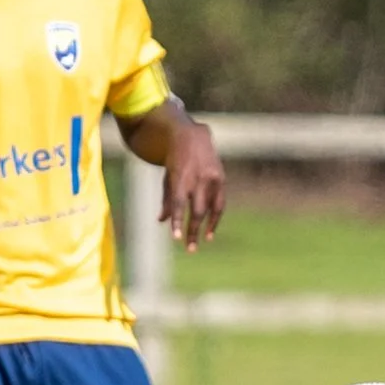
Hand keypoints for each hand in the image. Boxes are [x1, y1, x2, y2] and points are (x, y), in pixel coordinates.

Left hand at [160, 118, 225, 252]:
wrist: (193, 136)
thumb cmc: (175, 160)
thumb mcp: (167, 177)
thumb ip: (166, 199)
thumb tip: (162, 221)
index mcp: (181, 176)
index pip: (179, 203)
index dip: (178, 221)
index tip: (176, 237)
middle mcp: (198, 178)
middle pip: (196, 210)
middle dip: (193, 230)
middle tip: (189, 248)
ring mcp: (212, 178)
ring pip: (211, 209)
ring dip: (206, 227)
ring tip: (200, 242)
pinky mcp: (222, 179)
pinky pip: (219, 204)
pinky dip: (215, 219)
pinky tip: (209, 232)